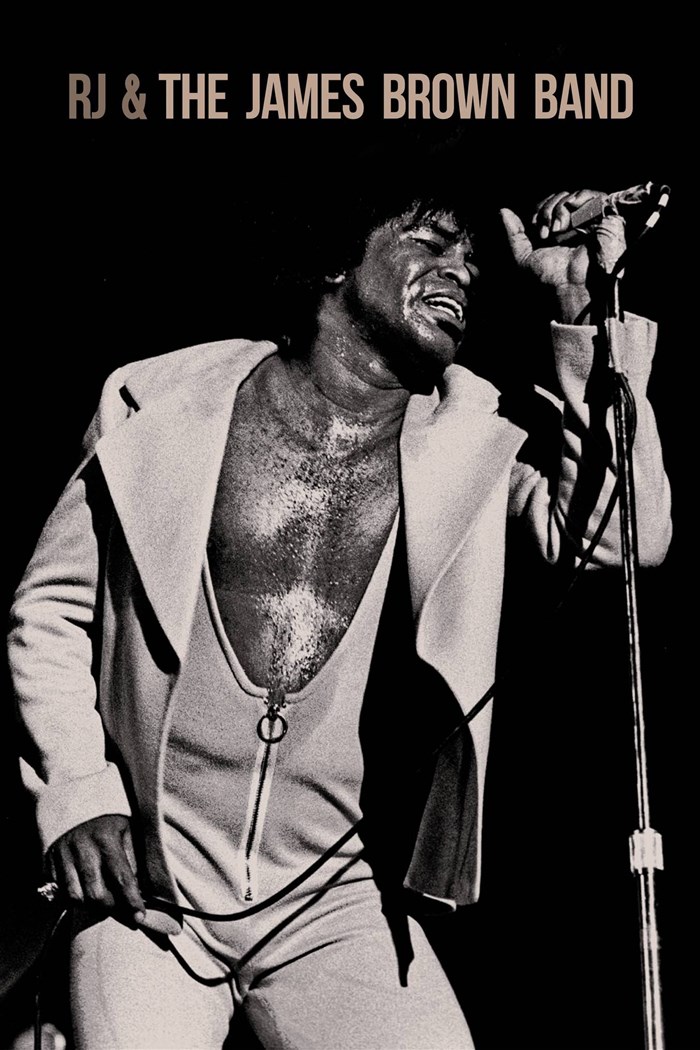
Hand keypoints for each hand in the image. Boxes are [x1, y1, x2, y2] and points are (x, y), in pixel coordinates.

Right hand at [49, 814, 145, 922]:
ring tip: (102, 901)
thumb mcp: (128, 831)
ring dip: (90, 906)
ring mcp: (62, 856)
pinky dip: (73, 900)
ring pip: (75, 898)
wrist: (76, 808)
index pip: (122, 877)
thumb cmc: (110, 825)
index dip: (131, 901)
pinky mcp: (49, 864)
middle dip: (111, 908)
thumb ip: (134, 859)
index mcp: (106, 837)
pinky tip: (84, 894)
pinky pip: (59, 895)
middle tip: (121, 909)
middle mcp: (82, 847)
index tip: (140, 919)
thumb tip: (142, 891)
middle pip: (96, 894)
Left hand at [500, 190, 626, 322]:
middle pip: (557, 197)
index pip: (545, 206)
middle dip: (546, 211)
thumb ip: (514, 234)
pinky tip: (572, 215)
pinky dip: (580, 198)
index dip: (538, 213)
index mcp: (556, 232)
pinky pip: (593, 195)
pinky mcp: (606, 218)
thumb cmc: (548, 277)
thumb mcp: (523, 256)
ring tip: (559, 231)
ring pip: (572, 196)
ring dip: (560, 209)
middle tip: (548, 235)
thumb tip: (503, 210)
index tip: (538, 235)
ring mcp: (589, 221)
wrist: (569, 286)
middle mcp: (573, 225)